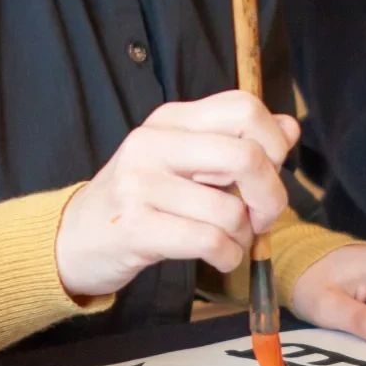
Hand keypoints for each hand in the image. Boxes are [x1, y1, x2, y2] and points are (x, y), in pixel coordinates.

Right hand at [55, 91, 298, 297]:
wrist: (76, 239)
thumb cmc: (143, 201)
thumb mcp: (186, 161)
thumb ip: (236, 142)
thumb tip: (289, 127)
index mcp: (171, 119)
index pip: (244, 108)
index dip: (273, 144)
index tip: (269, 173)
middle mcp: (153, 143)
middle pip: (246, 157)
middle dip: (271, 197)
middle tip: (262, 218)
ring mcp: (141, 184)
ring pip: (230, 211)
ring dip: (245, 237)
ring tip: (230, 240)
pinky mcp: (136, 227)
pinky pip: (208, 241)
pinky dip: (227, 256)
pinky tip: (220, 257)